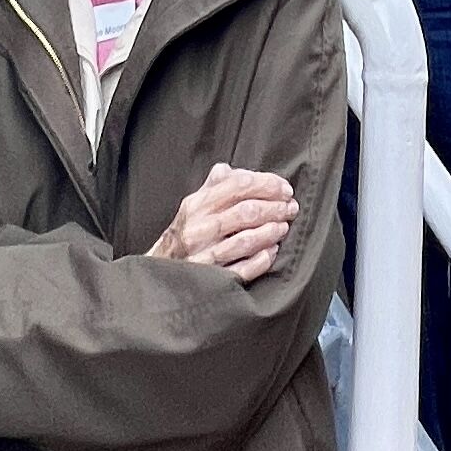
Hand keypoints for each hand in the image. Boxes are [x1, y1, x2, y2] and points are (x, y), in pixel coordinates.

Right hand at [150, 162, 298, 279]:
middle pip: (245, 212)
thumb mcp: (193, 205)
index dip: (267, 185)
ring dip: (270, 232)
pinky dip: (260, 260)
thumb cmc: (184, 235)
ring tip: (283, 227)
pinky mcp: (210, 280)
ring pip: (244, 241)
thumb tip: (233, 170)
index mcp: (197, 204)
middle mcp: (198, 228)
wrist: (158, 273)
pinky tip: (272, 252)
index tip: (285, 189)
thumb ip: (214, 185)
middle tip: (291, 208)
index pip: (238, 185)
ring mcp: (203, 255)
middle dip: (275, 208)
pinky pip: (240, 270)